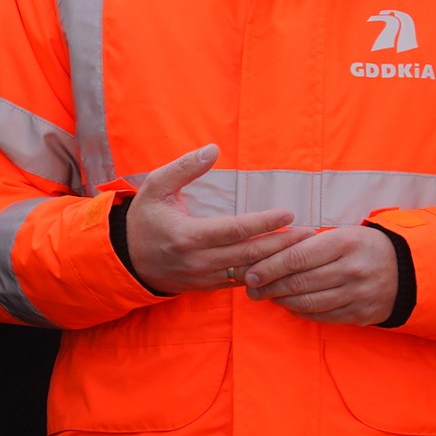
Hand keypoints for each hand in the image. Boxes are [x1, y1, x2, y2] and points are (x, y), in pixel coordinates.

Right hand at [121, 144, 303, 295]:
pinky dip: (264, 275)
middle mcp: (198, 261)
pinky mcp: (207, 287)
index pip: (235, 230)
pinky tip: (283, 266)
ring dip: (278, 262)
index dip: (264, 223)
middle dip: (282, 244)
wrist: (126, 260)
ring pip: (249, 273)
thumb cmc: (143, 219)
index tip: (289, 213)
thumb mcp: (155, 187)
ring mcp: (204, 278)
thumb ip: (184, 167)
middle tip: (309, 234)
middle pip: (249, 255)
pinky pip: (241, 283)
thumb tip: (213, 149)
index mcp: (187, 236)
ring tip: (302, 250)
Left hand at [243, 224, 401, 325]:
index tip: (250, 273)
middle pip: (299, 282)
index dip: (269, 267)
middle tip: (251, 289)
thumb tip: (267, 256)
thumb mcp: (342, 234)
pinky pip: (321, 316)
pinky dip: (300, 312)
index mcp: (344, 243)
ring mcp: (357, 294)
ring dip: (281, 301)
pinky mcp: (359, 314)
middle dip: (269, 287)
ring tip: (267, 296)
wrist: (405, 270)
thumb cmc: (363, 247)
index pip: (297, 257)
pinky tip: (289, 305)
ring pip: (308, 303)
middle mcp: (351, 270)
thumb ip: (308, 244)